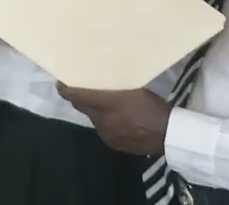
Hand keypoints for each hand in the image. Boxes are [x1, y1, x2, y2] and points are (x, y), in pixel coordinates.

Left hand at [54, 85, 169, 156]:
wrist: (168, 134)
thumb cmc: (153, 106)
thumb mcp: (135, 90)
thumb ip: (116, 89)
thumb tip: (105, 86)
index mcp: (106, 103)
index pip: (77, 96)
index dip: (65, 90)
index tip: (60, 84)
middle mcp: (102, 120)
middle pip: (82, 107)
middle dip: (78, 99)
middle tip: (79, 90)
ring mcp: (106, 134)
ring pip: (93, 119)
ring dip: (94, 111)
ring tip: (103, 105)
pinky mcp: (113, 144)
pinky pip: (103, 130)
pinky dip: (105, 123)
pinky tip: (116, 120)